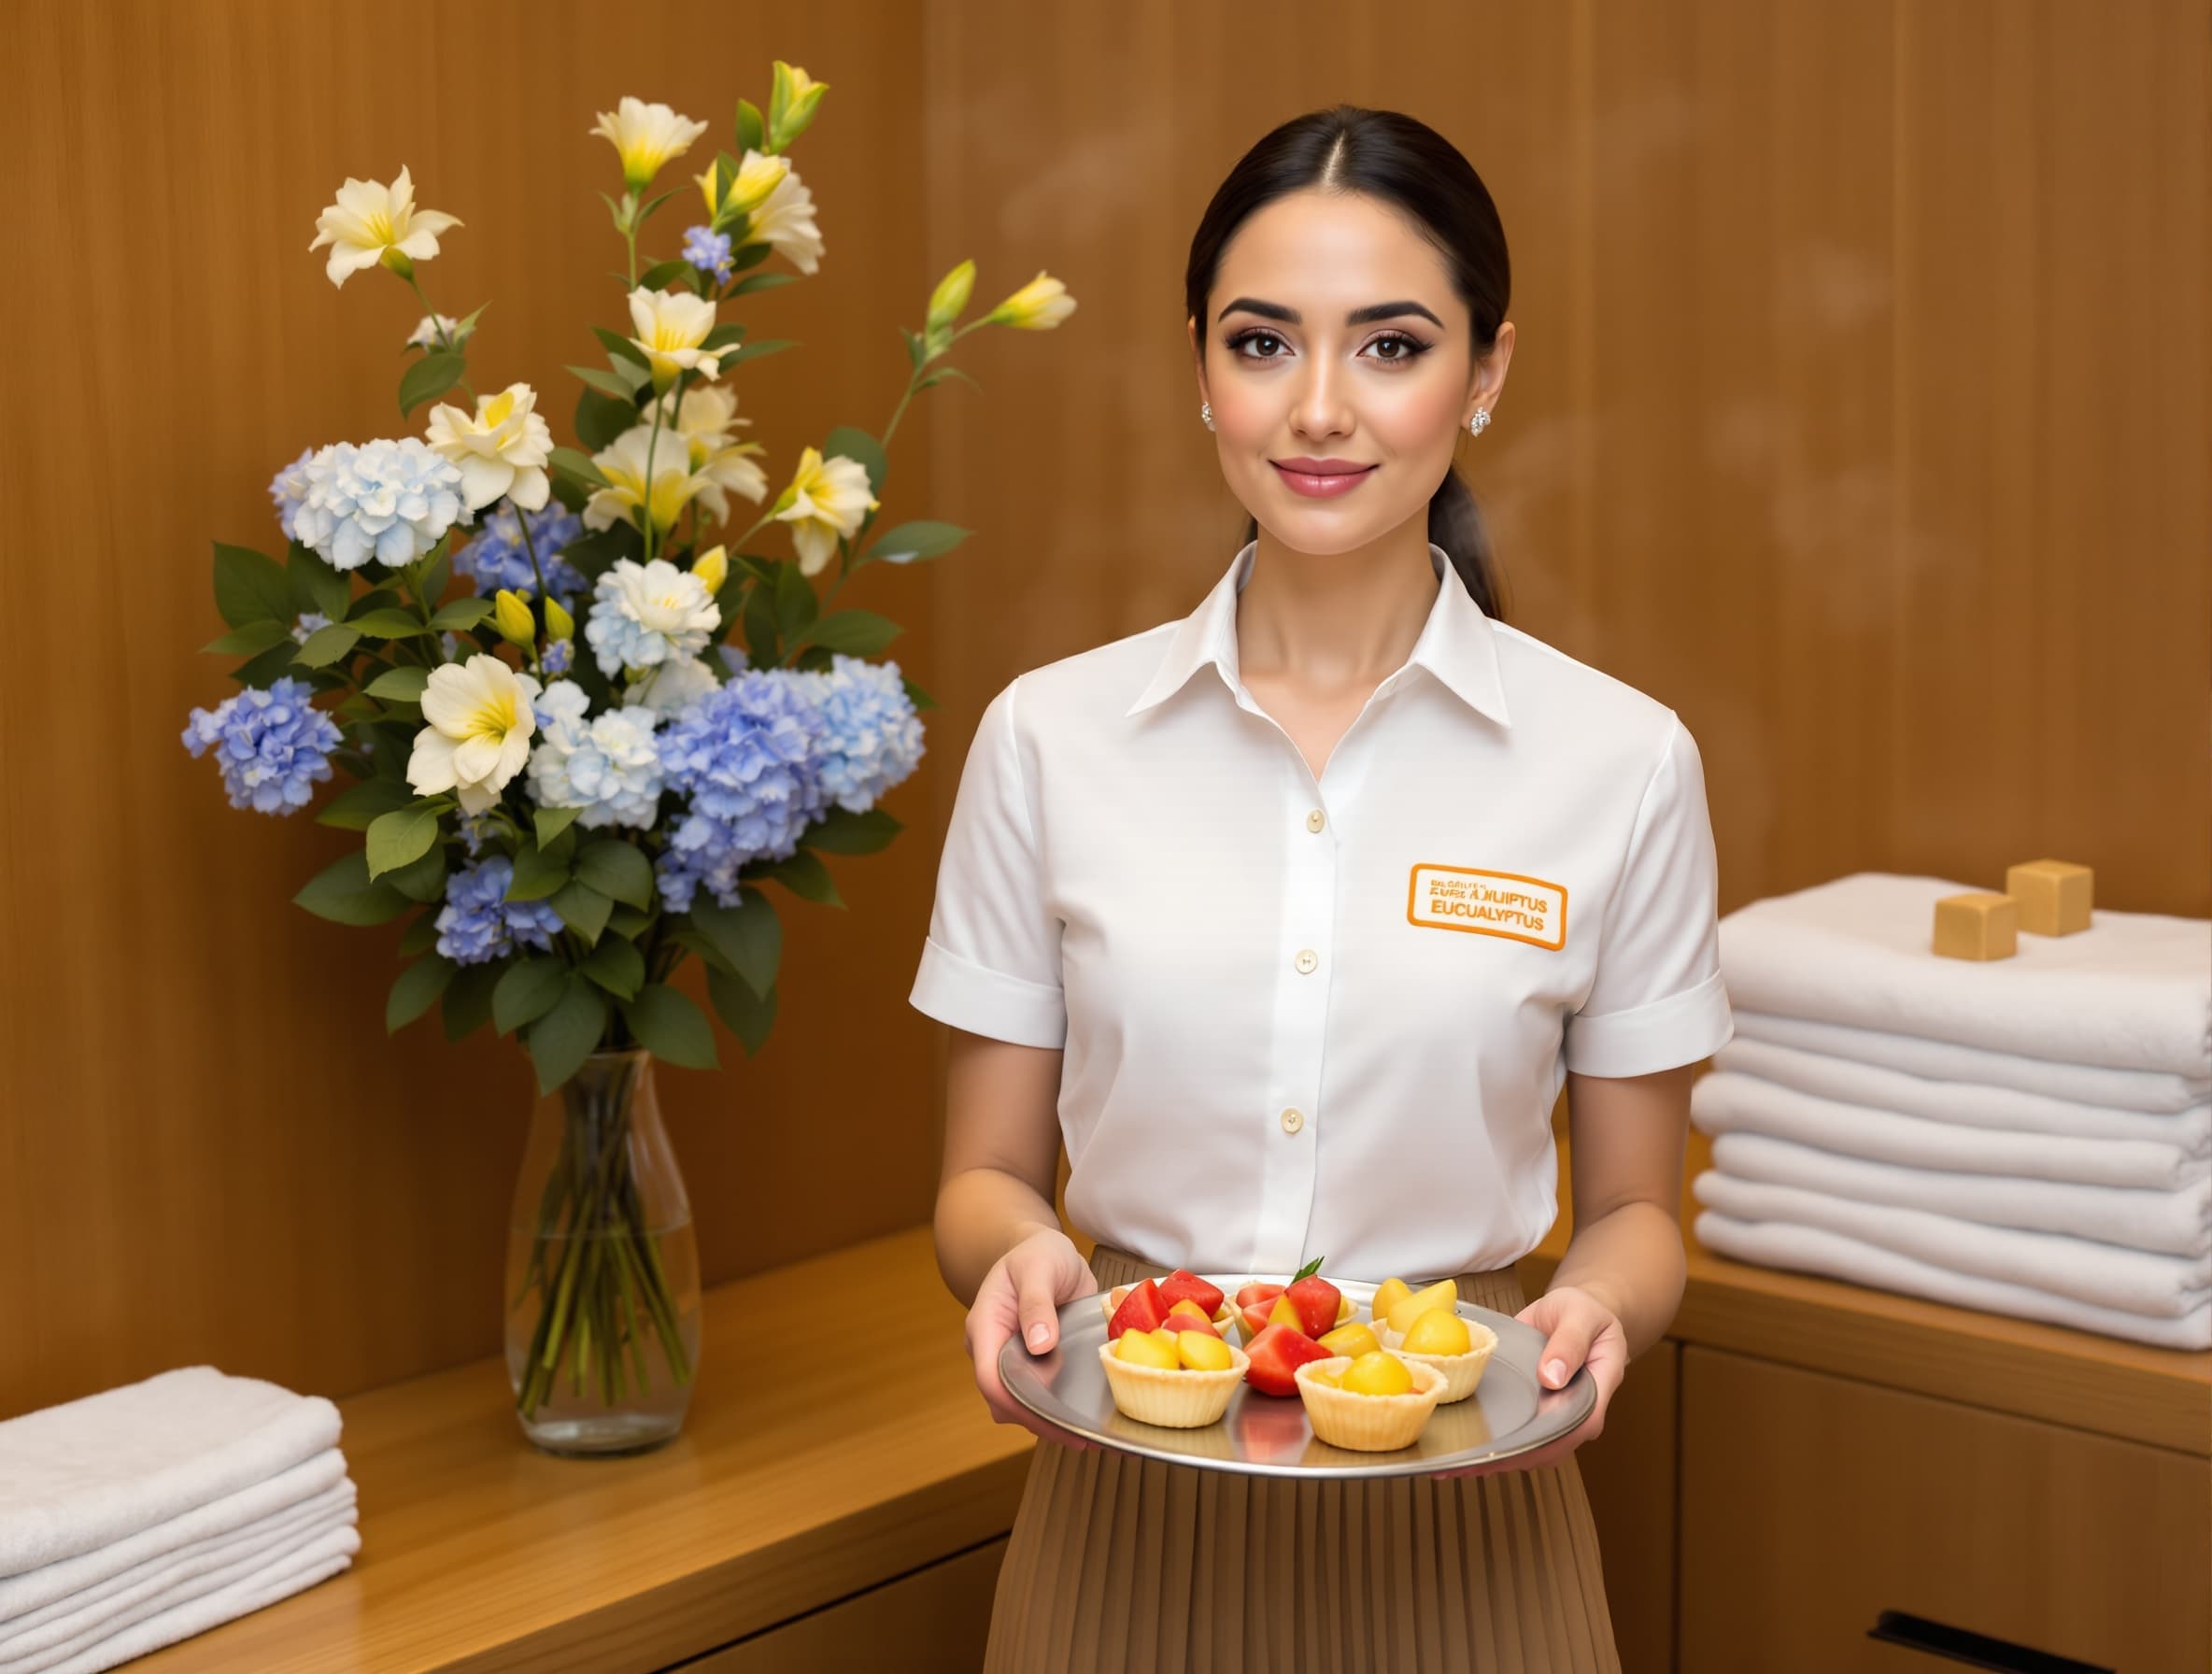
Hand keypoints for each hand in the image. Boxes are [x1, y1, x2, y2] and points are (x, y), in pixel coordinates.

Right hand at [964, 1229, 1102, 1451]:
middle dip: (1039, 1422)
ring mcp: (1014, 1361)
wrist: (1045, 1253)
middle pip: (1006, 1400)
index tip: (1051, 1418)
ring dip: (1053, 1421)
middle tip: (1081, 1437)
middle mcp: (995, 1350)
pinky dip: (1063, 1409)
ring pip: (1024, 1404)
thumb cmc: (1038, 1254)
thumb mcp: (1039, 1267)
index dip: (1016, 1402)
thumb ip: (1037, 1303)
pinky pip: (1043, 1394)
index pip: (989, 1377)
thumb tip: (1039, 1344)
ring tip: (1093, 1434)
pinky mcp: (1036, 1366)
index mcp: (985, 1326)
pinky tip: (1092, 1419)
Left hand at [1429, 1284, 1625, 1478]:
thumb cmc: (1584, 1312)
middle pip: (1548, 1447)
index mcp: (1597, 1390)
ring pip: (1529, 1447)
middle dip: (1510, 1460)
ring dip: (1495, 1459)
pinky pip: (1516, 1431)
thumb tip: (1552, 1378)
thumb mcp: (1580, 1317)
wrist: (1574, 1310)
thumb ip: (1569, 1344)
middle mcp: (1575, 1411)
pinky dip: (1491, 1441)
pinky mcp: (1534, 1410)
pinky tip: (1464, 1449)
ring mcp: (1553, 1414)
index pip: (1578, 1426)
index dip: (1547, 1442)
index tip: (1513, 1451)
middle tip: (1470, 1464)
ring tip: (1456, 1466)